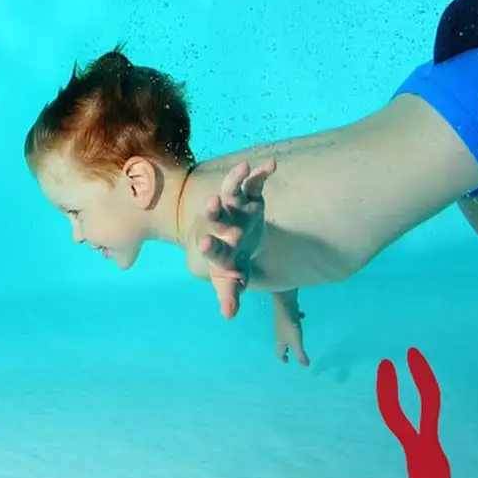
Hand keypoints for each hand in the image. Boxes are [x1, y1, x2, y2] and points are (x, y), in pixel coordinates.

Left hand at [195, 158, 276, 318]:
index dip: (211, 247)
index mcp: (219, 248)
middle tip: (212, 204)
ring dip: (235, 180)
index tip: (204, 245)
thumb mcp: (229, 280)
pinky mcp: (248, 197)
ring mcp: (234, 208)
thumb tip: (229, 314)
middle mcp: (223, 225)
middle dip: (216, 212)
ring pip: (231, 192)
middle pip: (217, 217)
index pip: (213, 249)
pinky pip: (253, 183)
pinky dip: (261, 174)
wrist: (229, 241)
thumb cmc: (228, 263)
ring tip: (243, 167)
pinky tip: (272, 163)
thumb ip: (229, 294)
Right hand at [273, 290, 309, 365]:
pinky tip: (301, 318)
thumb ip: (301, 354)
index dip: (283, 359)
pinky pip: (290, 322)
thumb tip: (306, 366)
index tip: (288, 362)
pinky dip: (295, 323)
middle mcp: (279, 334)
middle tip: (293, 352)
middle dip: (287, 349)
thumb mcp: (297, 341)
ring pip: (285, 333)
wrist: (284, 303)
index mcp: (280, 342)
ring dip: (291, 337)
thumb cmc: (290, 325)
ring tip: (299, 338)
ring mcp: (282, 324)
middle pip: (282, 344)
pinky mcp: (286, 315)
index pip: (279, 354)